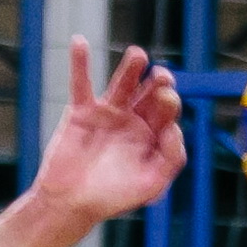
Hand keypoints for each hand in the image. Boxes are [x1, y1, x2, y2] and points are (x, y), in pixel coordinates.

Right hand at [32, 38, 185, 223]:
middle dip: (158, 83)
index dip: (171, 104)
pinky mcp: (81, 111)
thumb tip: (175, 128)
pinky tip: (80, 42)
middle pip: (149, 93)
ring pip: (122, 84)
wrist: (71, 204)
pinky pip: (81, 83)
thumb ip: (171, 158)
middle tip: (162, 77)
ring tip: (138, 55)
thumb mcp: (152, 184)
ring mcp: (107, 113)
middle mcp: (132, 121)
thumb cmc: (112, 198)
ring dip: (131, 68)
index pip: (167, 113)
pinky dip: (79, 63)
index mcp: (152, 136)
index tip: (167, 107)